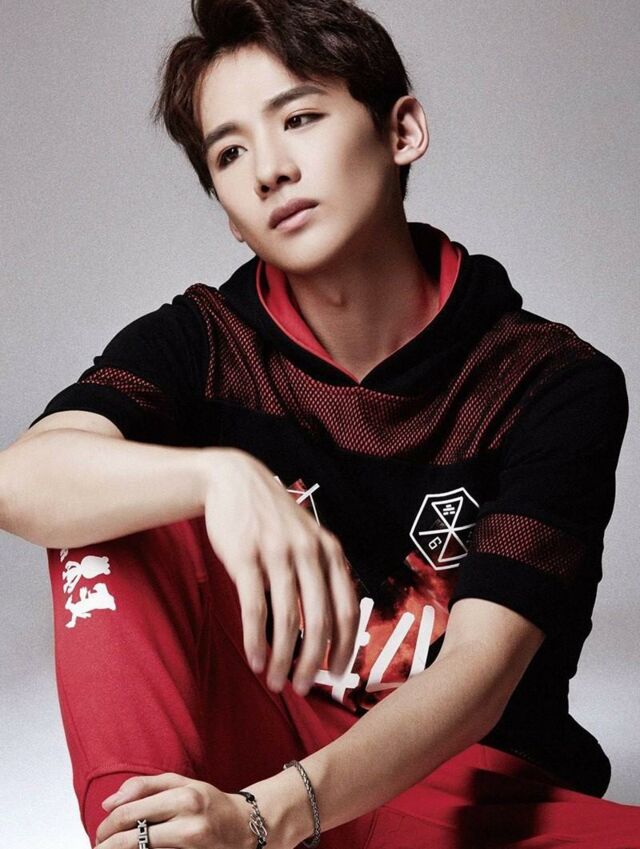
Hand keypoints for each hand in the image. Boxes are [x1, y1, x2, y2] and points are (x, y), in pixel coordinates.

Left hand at [94, 773, 253, 848]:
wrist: (244, 827)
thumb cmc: (210, 803)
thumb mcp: (182, 783)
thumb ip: (144, 786)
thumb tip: (108, 803)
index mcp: (184, 797)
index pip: (130, 812)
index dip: (107, 825)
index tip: (100, 832)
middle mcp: (189, 823)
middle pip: (131, 837)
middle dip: (107, 844)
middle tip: (100, 846)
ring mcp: (192, 846)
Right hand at [201, 448, 359, 695]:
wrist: (234, 481)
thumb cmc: (272, 520)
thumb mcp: (308, 538)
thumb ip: (321, 573)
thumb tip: (330, 629)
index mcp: (330, 551)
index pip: (348, 609)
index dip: (345, 648)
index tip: (337, 677)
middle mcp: (309, 552)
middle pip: (320, 621)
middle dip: (312, 663)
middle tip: (301, 688)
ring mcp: (277, 554)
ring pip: (286, 620)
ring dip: (282, 658)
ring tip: (275, 681)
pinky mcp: (246, 557)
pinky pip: (254, 608)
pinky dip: (256, 640)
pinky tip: (254, 660)